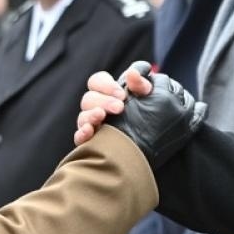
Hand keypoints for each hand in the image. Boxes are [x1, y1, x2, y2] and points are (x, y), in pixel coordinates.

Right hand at [76, 62, 205, 165]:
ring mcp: (94, 128)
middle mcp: (99, 111)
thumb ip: (144, 86)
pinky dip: (83, 133)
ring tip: (103, 117)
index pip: (97, 81)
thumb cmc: (154, 128)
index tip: (122, 94)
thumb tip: (133, 73)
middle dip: (103, 100)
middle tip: (120, 107)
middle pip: (89, 97)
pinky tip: (91, 132)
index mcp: (111, 97)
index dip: (106, 84)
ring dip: (91, 114)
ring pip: (82, 115)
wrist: (152, 160)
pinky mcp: (92, 146)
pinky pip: (79, 137)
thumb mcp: (155, 103)